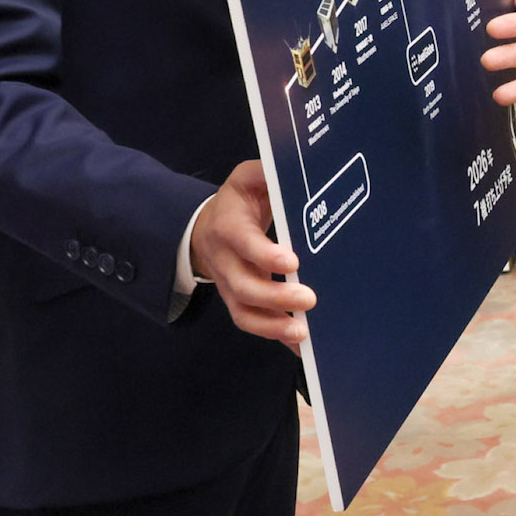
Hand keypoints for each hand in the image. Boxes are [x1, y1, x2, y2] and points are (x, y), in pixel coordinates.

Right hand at [191, 161, 316, 345]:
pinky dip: (275, 336)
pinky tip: (301, 347)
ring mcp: (230, 285)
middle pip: (243, 285)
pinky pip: (252, 323)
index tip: (292, 263)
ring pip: (244, 311)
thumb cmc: (239, 201)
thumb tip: (290, 169)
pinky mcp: (239, 301)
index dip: (264, 254)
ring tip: (302, 334)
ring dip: (273, 326)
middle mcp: (226, 261)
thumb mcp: (247, 178)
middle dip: (275, 297)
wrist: (206, 227)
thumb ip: (266, 174)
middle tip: (309, 300)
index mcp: (229, 226)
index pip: (243, 242)